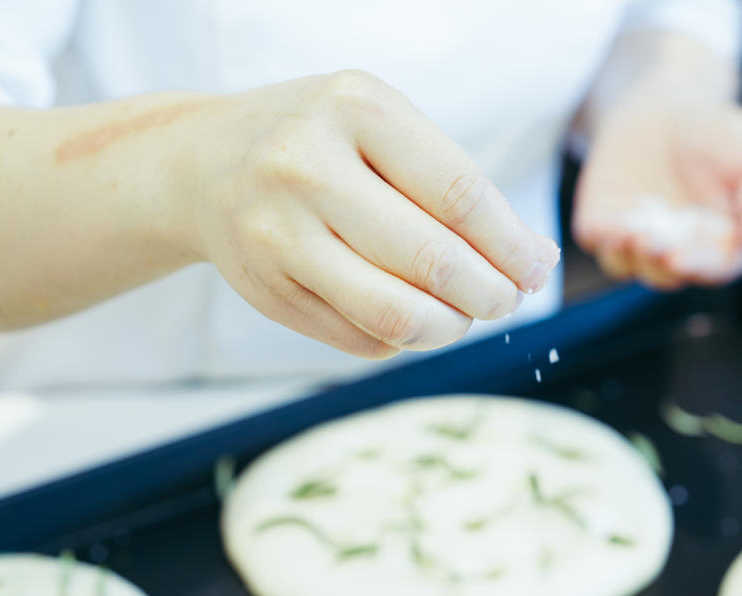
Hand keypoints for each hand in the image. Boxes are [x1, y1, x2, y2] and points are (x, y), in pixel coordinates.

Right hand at [184, 70, 559, 358]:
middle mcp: (307, 168)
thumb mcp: (379, 128)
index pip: (460, 195)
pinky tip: (404, 315)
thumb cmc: (317, 143)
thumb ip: (449, 185)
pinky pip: (359, 339)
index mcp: (355, 110)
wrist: (204, 165)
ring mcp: (279, 235)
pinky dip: (399, 338)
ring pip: (395, 315)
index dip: (512, 246)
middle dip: (490, 295)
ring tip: (462, 317)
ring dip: (449, 329)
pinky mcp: (267, 292)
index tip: (537, 269)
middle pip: (433, 261)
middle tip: (507, 300)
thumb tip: (531, 260)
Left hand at [572, 101, 741, 289]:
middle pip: (667, 273)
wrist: (662, 106)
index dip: (697, 265)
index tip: (680, 256)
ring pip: (627, 265)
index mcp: (719, 243)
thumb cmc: (715, 135)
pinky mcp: (602, 223)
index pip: (712, 267)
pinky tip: (606, 223)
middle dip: (657, 260)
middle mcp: (676, 248)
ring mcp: (635, 239)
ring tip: (628, 233)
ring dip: (626, 255)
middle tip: (651, 242)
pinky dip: (600, 237)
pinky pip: (597, 240)